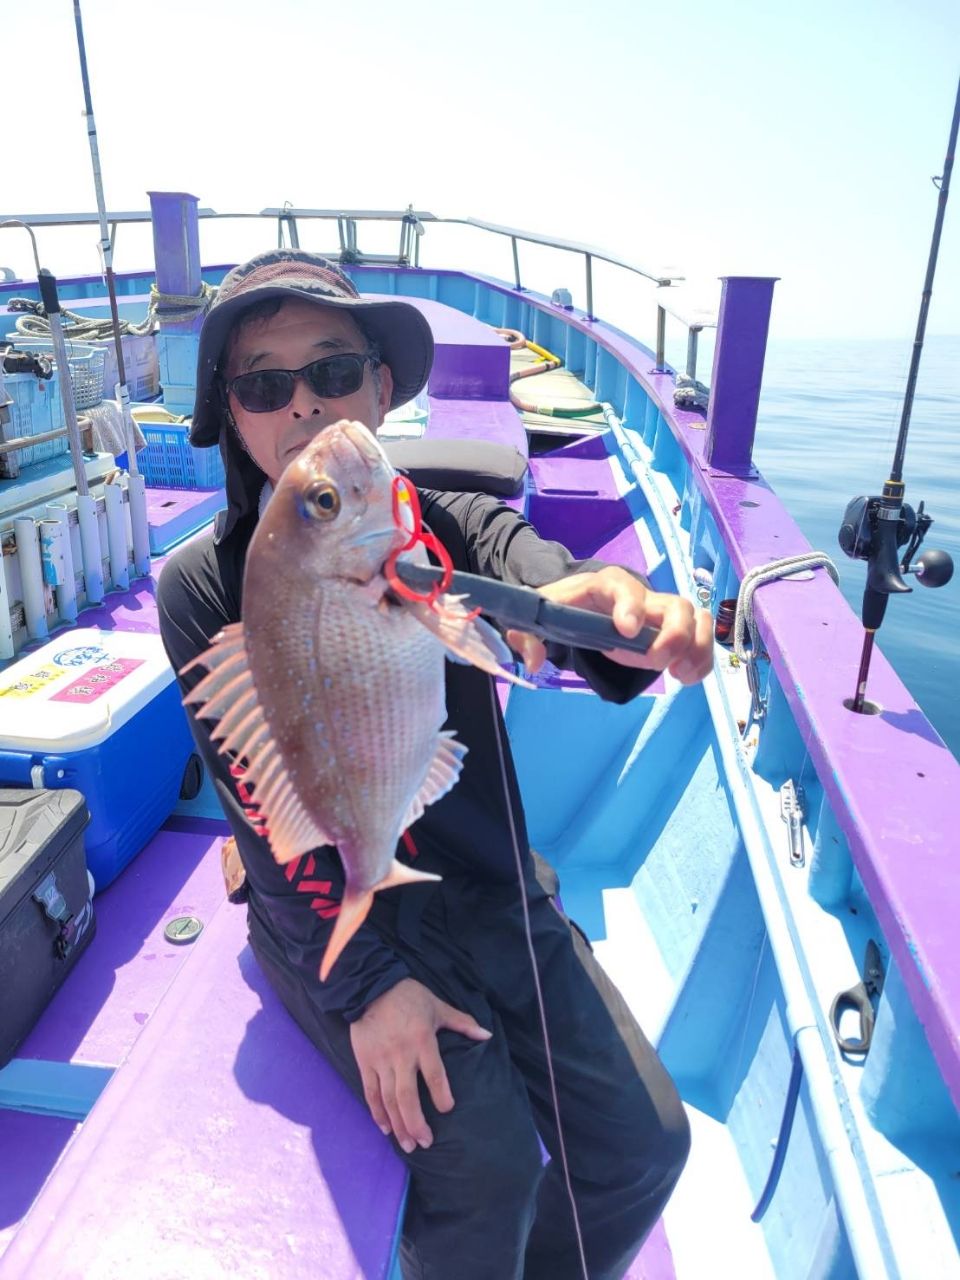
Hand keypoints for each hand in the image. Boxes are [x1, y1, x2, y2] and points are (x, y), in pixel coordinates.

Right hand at [350, 978, 492, 1153]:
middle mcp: (401, 1054)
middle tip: (425, 1143)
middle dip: (416, 1123)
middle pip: (407, 1096)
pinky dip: (377, 1112)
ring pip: (389, 1099)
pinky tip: (385, 1128)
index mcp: (422, 1041)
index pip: (434, 1074)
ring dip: (398, 1124)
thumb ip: (462, 1023)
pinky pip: (370, 1092)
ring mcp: (381, 1060)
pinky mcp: (365, 1062)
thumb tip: (487, 1035)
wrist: (371, 986)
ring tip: (408, 1144)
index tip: (447, 1109)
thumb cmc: (409, 996)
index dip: (441, 1095)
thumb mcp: (438, 1006)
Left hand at [506, 567, 713, 685]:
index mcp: (605, 586)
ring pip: (695, 618)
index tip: (627, 632)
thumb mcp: (536, 616)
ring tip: (680, 675)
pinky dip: (701, 658)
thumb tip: (533, 661)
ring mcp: (660, 612)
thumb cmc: (561, 606)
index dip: (630, 606)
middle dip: (673, 634)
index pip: (623, 587)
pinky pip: (700, 637)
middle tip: (659, 663)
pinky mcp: (672, 630)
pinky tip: (686, 677)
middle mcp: (641, 595)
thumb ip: (526, 635)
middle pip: (673, 604)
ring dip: (696, 647)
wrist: (580, 601)